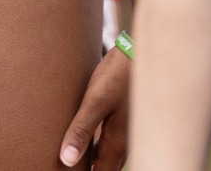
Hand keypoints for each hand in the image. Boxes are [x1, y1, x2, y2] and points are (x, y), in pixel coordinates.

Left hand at [59, 44, 130, 168]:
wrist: (143, 51)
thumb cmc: (120, 75)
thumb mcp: (96, 100)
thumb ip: (82, 129)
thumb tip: (67, 159)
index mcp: (117, 144)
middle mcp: (125, 142)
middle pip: (105, 167)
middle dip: (89, 169)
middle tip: (67, 165)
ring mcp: (127, 131)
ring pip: (108, 155)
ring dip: (93, 158)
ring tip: (72, 155)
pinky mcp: (125, 119)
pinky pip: (111, 141)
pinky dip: (97, 145)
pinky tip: (87, 136)